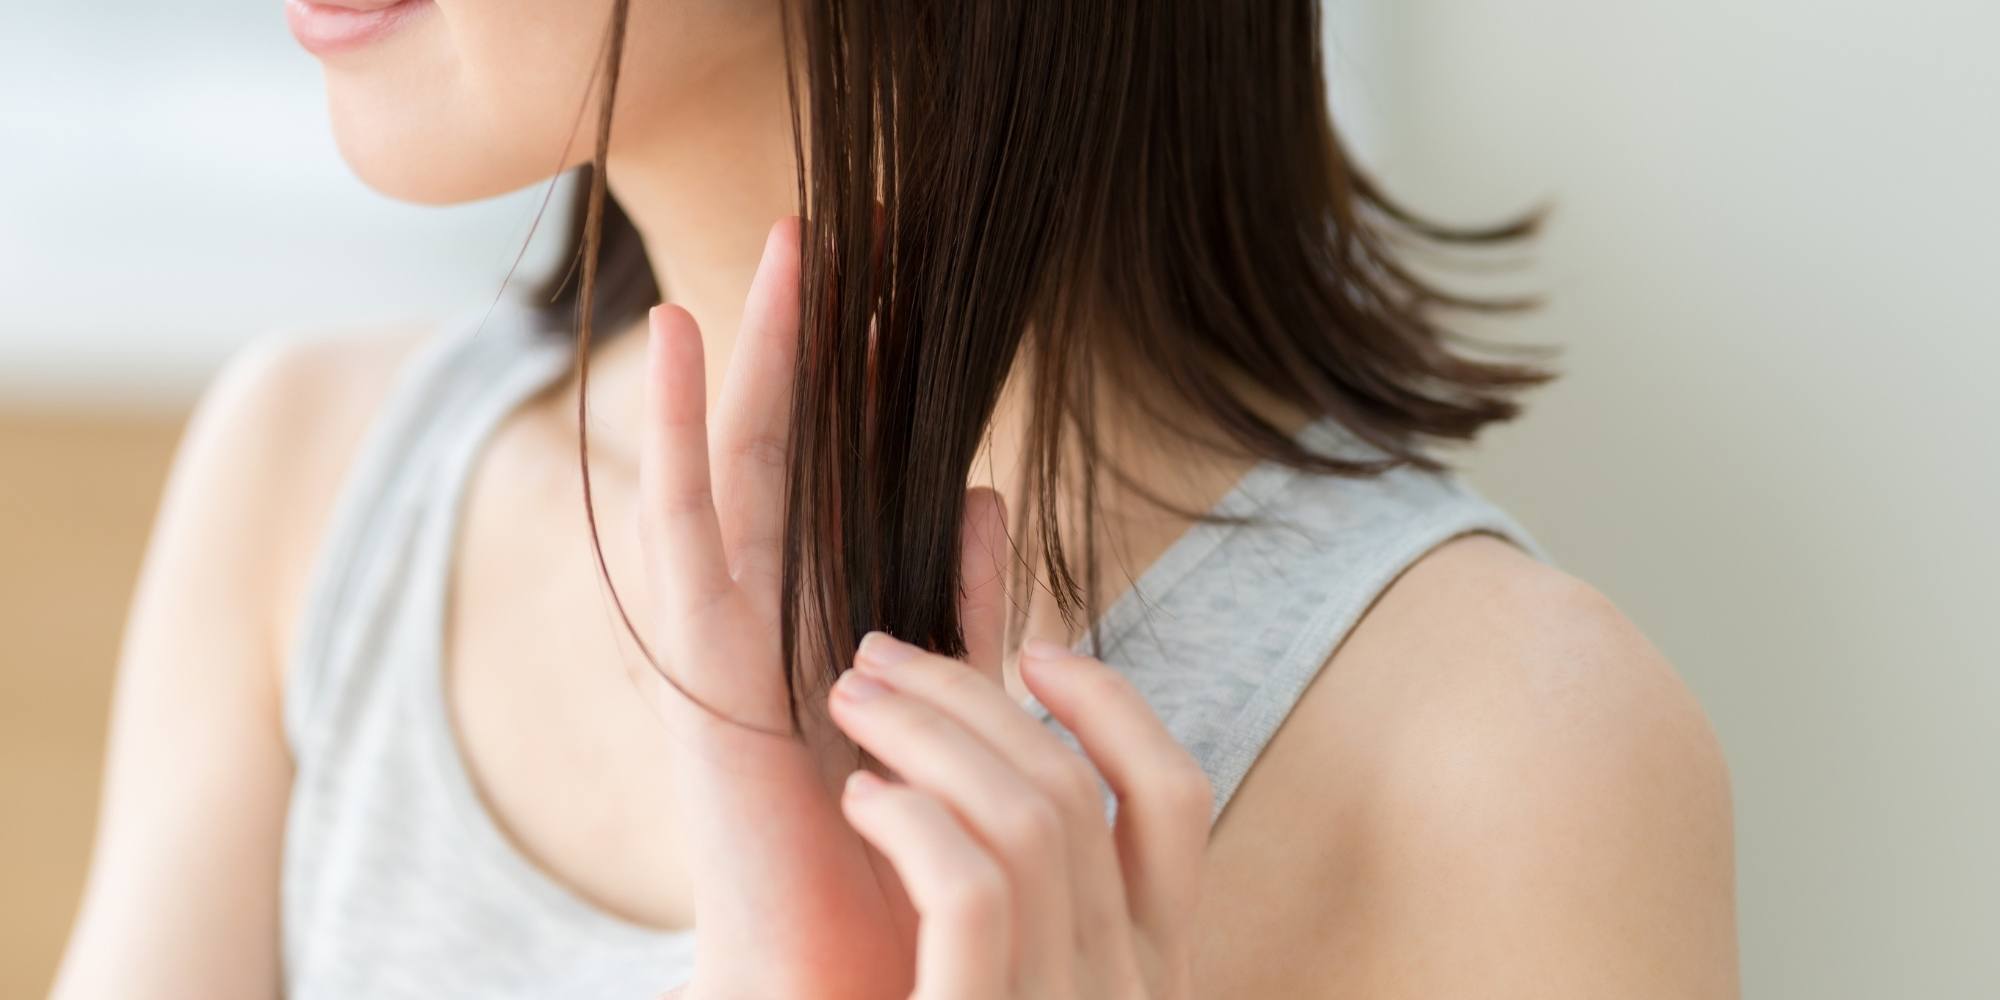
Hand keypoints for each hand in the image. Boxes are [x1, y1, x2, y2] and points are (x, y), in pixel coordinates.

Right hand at [634, 216, 1007, 997]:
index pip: (852, 481)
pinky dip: (670, 424)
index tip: (901, 303)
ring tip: (787, 245)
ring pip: (743, 460)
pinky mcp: (693, 658)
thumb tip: (987, 497)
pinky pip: (680, 522)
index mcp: (832, 628)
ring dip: (760, 350)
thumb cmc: (890, 861)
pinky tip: (677, 332)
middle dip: (819, 347)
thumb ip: (964, 609)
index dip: (871, 390)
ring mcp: (723, 634)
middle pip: (799, 452)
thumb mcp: (949, 705)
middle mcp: (771, 619)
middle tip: (837, 235)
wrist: (829, 971)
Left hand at [826, 633, 1211, 999]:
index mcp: (1148, 966)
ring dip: (925, 732)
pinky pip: (972, 890)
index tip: (1030, 652)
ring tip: (852, 701)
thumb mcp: (1018, 967)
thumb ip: (1037, 887)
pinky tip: (861, 800)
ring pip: (1026, 821)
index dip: (1111, 702)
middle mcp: (1124, 989)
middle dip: (970, 694)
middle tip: (878, 654)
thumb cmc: (912, 996)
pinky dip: (912, 820)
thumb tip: (1004, 748)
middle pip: (1074, 788)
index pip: (1174, 798)